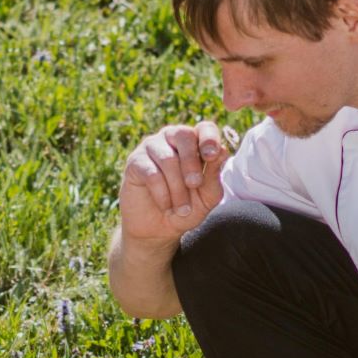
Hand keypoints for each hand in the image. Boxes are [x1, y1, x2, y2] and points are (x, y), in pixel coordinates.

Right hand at [117, 121, 230, 247]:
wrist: (158, 229)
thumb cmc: (186, 209)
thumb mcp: (207, 197)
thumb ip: (214, 176)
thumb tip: (223, 151)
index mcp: (195, 143)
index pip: (205, 128)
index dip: (209, 138)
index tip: (212, 156)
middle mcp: (172, 139)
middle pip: (184, 135)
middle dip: (192, 163)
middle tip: (194, 185)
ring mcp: (152, 147)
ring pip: (168, 158)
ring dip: (177, 187)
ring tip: (181, 208)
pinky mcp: (135, 162)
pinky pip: (151, 173)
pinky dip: (162, 193)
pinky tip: (165, 206)